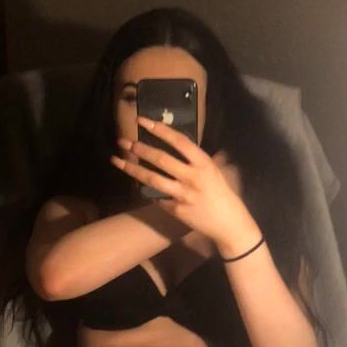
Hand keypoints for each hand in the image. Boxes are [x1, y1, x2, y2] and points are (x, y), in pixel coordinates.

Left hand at [110, 118, 250, 246]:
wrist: (229, 225)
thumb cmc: (225, 196)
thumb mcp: (219, 173)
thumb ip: (208, 160)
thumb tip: (200, 149)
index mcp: (204, 164)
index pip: (179, 141)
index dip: (160, 130)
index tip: (143, 121)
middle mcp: (192, 177)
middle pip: (161, 159)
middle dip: (140, 149)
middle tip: (124, 142)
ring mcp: (182, 195)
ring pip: (152, 179)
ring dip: (133, 169)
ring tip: (117, 160)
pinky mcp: (175, 210)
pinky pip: (157, 197)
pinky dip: (146, 191)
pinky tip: (134, 184)